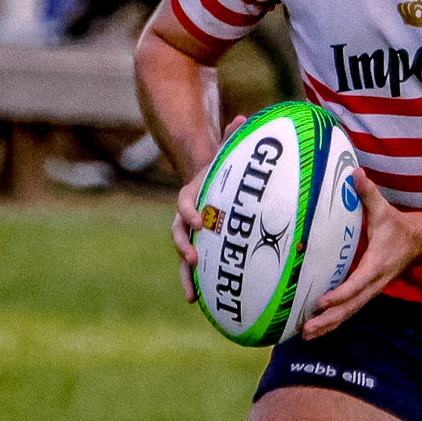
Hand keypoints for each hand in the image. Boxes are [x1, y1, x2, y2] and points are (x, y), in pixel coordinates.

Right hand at [172, 114, 245, 303]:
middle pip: (178, 235)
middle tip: (192, 260)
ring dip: (186, 276)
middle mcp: (187, 217)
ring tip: (191, 296)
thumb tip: (243, 116)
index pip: (184, 204)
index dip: (189, 212)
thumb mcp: (227, 152)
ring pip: (184, 257)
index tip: (199, 220)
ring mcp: (191, 234)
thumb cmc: (223, 168)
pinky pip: (197, 268)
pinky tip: (205, 304)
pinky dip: (199, 285)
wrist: (210, 181)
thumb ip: (233, 137)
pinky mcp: (201, 247)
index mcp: (192, 195)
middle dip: (184, 248)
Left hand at [303, 170, 421, 338]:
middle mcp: (373, 283)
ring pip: (348, 314)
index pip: (356, 284)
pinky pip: (348, 311)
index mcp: (376, 266)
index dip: (339, 295)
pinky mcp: (365, 293)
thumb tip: (356, 173)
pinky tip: (316, 329)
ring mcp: (370, 291)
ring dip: (328, 326)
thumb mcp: (385, 210)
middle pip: (350, 307)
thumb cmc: (397, 227)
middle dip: (328, 319)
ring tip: (305, 335)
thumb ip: (369, 194)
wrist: (419, 243)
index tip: (321, 302)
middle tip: (306, 328)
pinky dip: (333, 322)